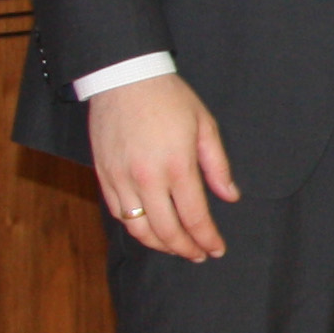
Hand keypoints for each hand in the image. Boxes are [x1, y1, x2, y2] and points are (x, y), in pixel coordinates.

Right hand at [88, 75, 238, 261]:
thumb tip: (230, 196)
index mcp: (177, 167)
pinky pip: (118, 212)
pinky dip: (135, 227)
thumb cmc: (169, 98)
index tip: (216, 249)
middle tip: (198, 255)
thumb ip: (218, 166)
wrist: (124, 77)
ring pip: (138, 228)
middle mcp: (146, 178)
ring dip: (159, 244)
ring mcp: (121, 178)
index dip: (207, 239)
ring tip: (176, 247)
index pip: (194, 217)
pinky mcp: (103, 174)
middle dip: (185, 249)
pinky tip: (149, 229)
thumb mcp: (205, 126)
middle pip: (166, 231)